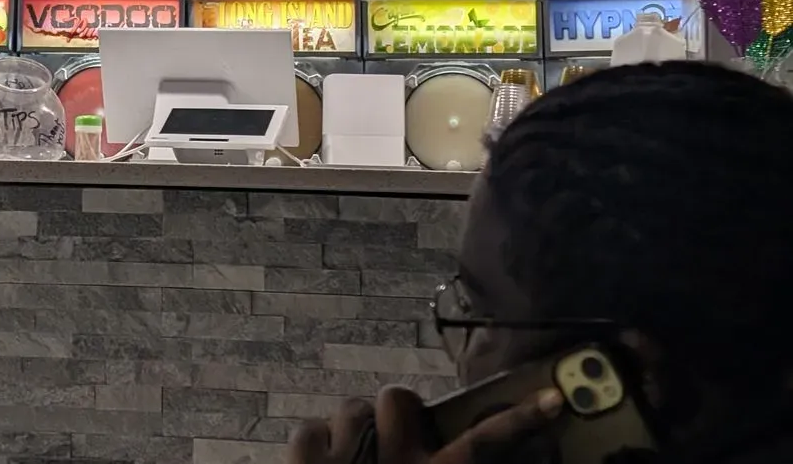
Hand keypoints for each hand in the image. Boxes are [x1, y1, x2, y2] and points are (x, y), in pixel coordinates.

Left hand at [290, 387, 563, 463]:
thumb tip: (463, 461)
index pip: (486, 441)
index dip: (521, 418)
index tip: (551, 401)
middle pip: (399, 399)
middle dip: (396, 414)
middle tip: (395, 441)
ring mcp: (347, 459)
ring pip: (352, 408)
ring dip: (355, 429)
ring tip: (356, 458)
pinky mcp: (305, 463)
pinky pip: (310, 429)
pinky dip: (315, 445)